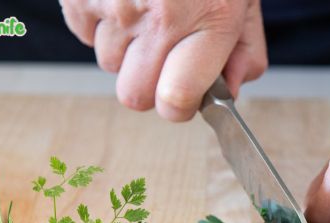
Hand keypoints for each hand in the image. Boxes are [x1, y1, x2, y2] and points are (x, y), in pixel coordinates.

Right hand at [60, 0, 266, 120]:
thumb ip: (244, 49)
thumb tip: (230, 90)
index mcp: (208, 19)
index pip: (175, 102)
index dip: (179, 105)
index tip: (184, 93)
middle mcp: (158, 15)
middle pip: (134, 96)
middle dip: (150, 84)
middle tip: (165, 54)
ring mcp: (113, 1)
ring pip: (108, 64)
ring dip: (127, 50)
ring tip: (147, 10)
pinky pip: (84, 34)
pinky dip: (101, 23)